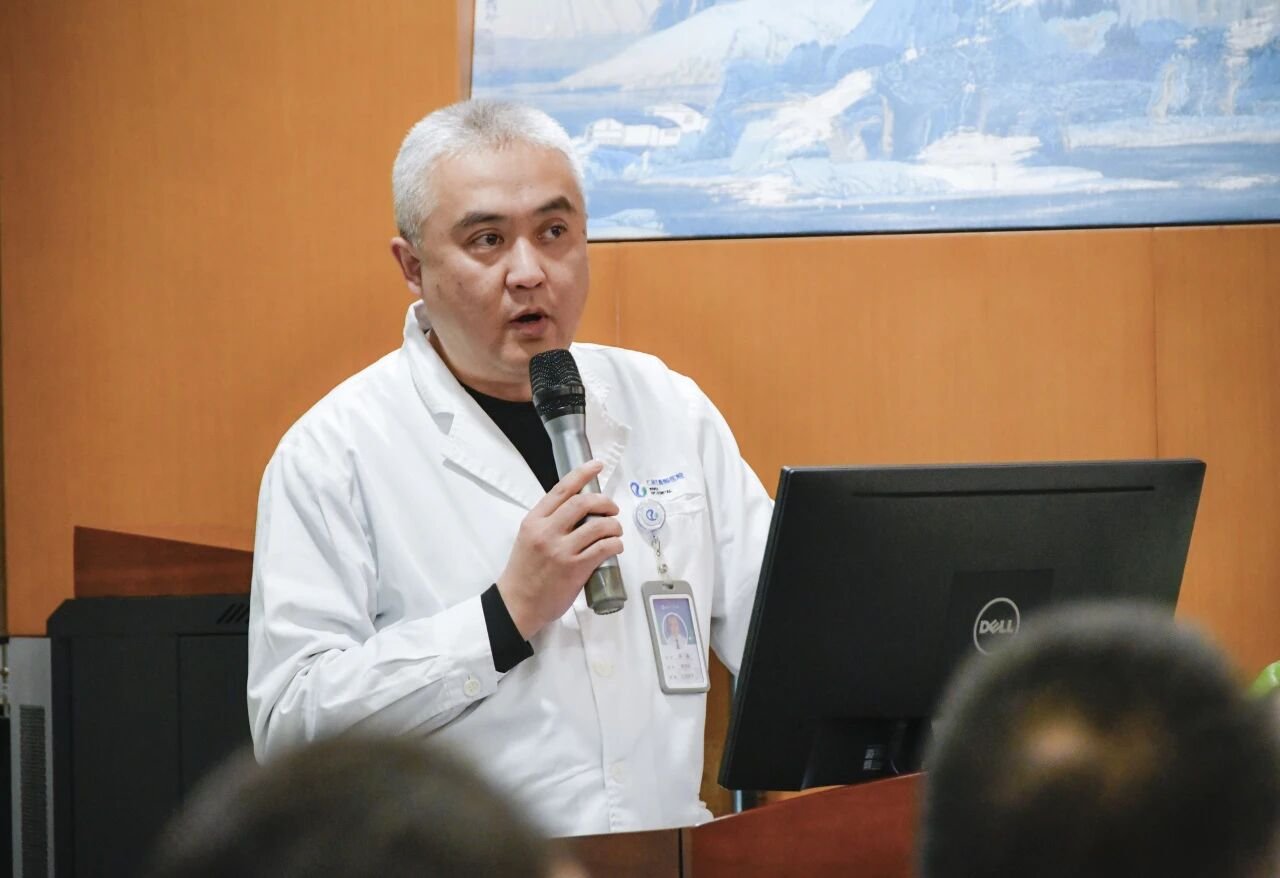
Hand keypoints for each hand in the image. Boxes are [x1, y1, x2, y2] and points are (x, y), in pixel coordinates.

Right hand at [497, 461, 623, 639]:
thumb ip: (548, 522)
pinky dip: (615, 544)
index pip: (561, 489)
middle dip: (604, 501)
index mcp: (534, 520)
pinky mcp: (575, 569)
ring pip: (598, 526)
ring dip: (614, 525)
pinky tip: (616, 546)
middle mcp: (547, 531)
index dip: (582, 474)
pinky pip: (603, 548)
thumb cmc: (524, 571)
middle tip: (612, 508)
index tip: (597, 465)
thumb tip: (578, 509)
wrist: (517, 603)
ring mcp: (561, 550)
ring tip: (616, 530)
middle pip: (583, 503)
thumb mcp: (528, 538)